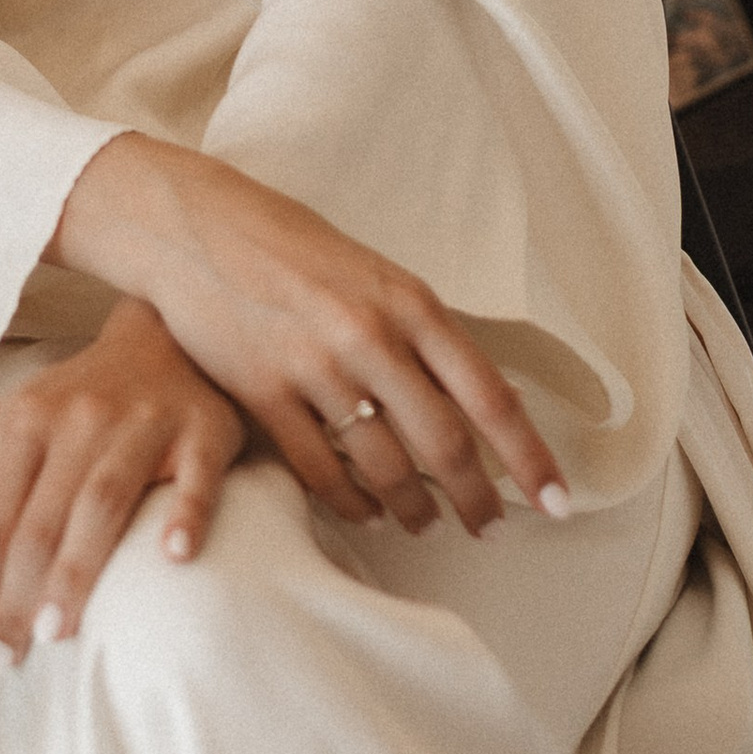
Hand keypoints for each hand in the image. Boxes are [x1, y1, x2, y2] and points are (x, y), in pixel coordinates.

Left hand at [0, 300, 246, 654]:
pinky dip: (185, 514)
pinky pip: (196, 477)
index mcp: (24, 418)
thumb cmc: (77, 400)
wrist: (163, 338)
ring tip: (56, 631)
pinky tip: (173, 555)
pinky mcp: (203, 430)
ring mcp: (143, 423)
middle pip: (39, 519)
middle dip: (16, 596)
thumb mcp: (11, 419)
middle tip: (7, 657)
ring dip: (76, 568)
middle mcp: (78, 418)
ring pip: (102, 500)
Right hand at [52, 135, 565, 537]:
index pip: (490, 396)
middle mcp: (369, 336)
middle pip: (444, 445)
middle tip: (490, 527)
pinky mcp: (263, 392)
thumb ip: (421, 333)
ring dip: (413, 509)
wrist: (194, 226)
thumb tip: (480, 402)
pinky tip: (364, 512)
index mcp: (408, 302)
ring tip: (424, 524)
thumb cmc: (290, 246)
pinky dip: (351, 503)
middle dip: (477, 500)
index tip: (558, 502)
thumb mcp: (373, 273)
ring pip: (384, 467)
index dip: (530, 459)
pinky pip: (321, 472)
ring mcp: (314, 367)